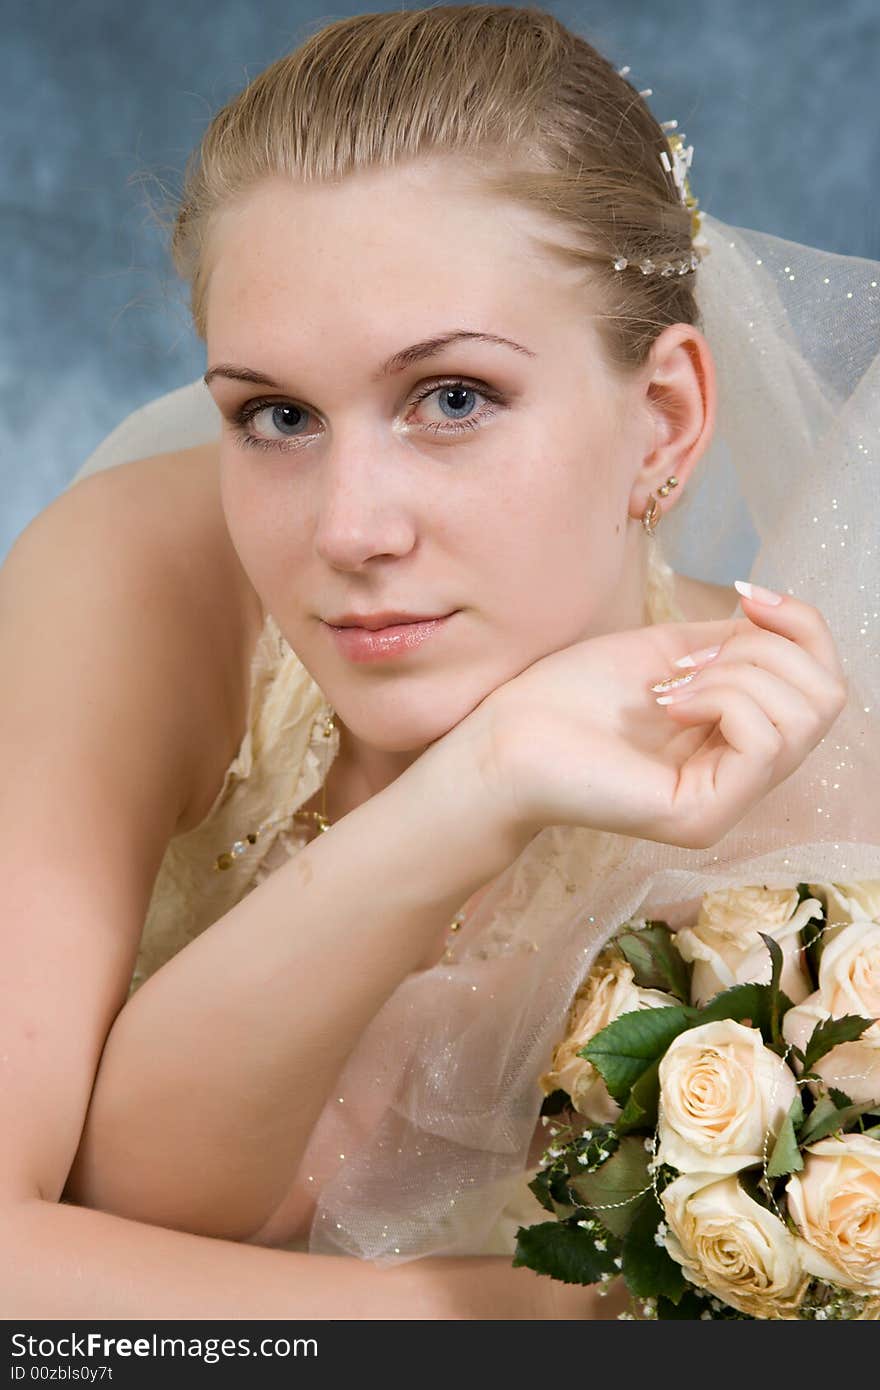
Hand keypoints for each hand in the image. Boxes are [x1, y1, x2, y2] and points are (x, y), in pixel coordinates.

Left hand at [484, 586, 847, 850]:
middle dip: (764, 651)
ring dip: (737, 675)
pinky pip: (764, 741)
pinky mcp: (706, 816)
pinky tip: (668, 705)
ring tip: (672, 687)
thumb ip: (733, 643)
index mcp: (741, 737)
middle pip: (826, 696)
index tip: (745, 593)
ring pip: (802, 716)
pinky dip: (721, 700)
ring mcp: (730, 802)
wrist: (507, 738)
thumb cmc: (571, 696)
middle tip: (688, 661)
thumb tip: (778, 616)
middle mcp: (746, 776)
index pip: (824, 681)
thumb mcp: (670, 650)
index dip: (802, 624)